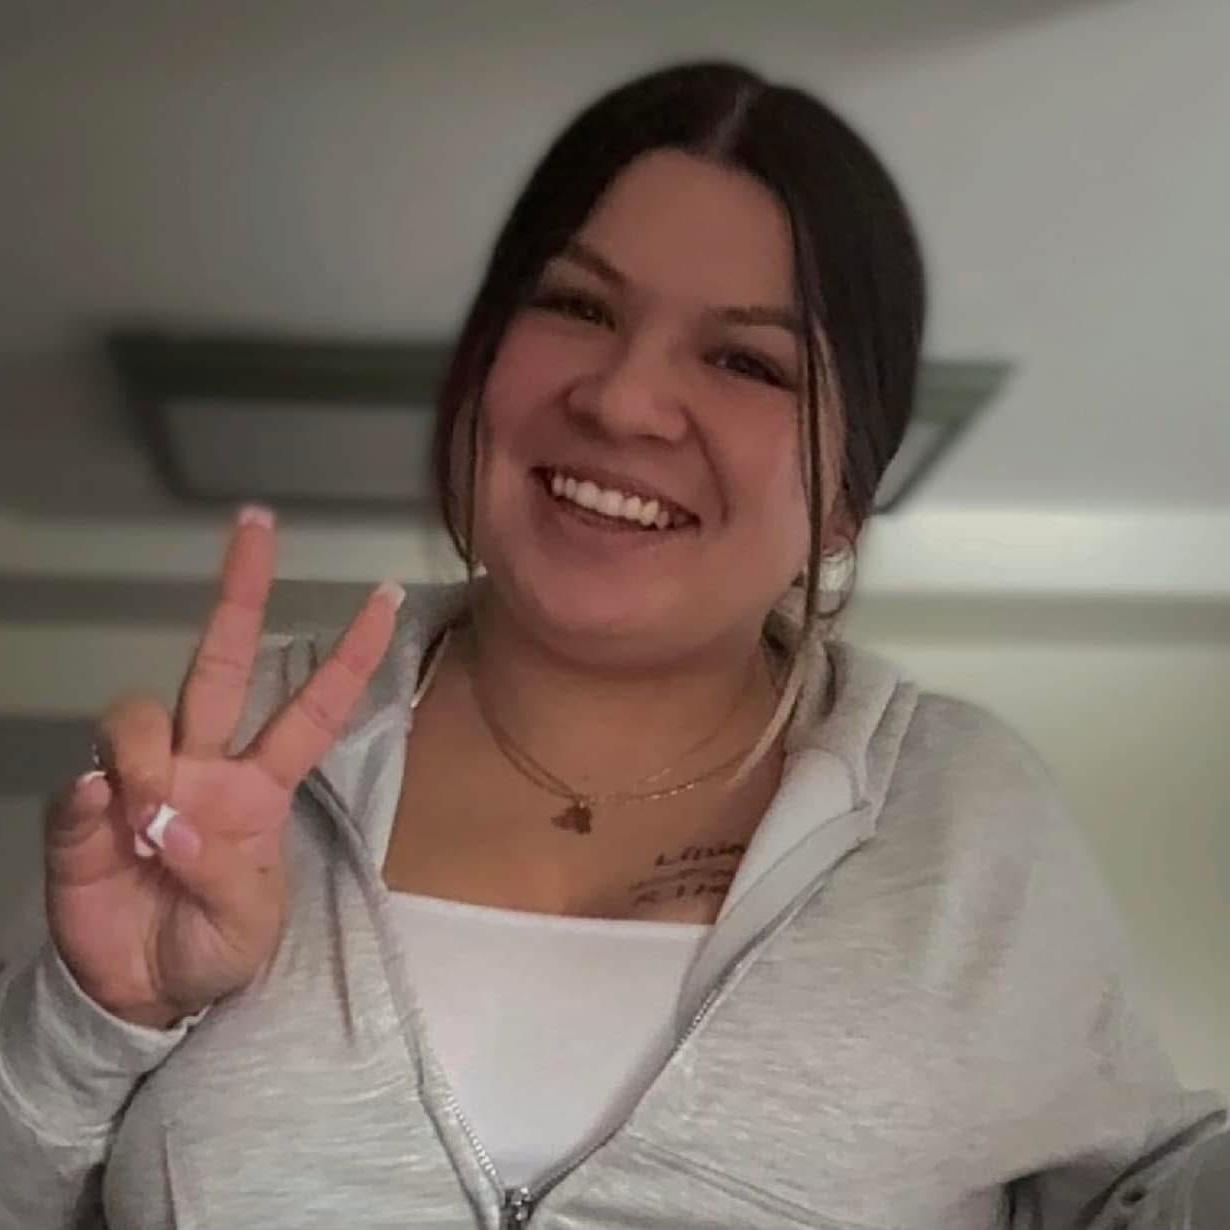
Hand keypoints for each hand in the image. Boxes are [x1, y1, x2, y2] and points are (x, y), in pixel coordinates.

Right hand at [42, 507, 403, 1027]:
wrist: (144, 998)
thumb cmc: (214, 948)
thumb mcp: (247, 924)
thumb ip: (221, 871)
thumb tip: (162, 813)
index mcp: (262, 789)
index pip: (312, 710)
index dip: (348, 658)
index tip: (383, 596)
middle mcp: (205, 766)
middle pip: (220, 667)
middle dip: (240, 595)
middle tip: (257, 526)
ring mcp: (142, 783)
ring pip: (139, 715)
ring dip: (143, 757)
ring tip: (147, 822)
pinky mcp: (83, 816)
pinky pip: (83, 783)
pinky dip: (95, 799)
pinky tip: (109, 825)